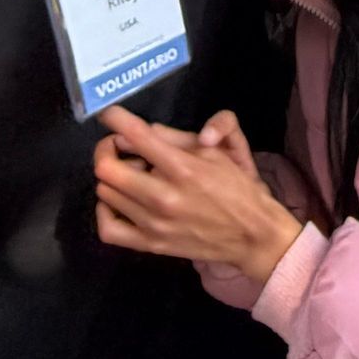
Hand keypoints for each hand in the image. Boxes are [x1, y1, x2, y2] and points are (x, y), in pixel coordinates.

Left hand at [93, 105, 300, 286]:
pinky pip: (108, 229)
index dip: (114, 118)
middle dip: (107, 150)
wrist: (253, 235)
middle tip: (120, 147)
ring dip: (113, 178)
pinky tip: (118, 202)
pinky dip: (105, 211)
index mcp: (183, 168)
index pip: (136, 136)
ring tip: (132, 176)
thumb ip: (173, 138)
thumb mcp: (214, 153)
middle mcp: (164, 197)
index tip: (109, 114)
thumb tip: (134, 133)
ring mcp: (154, 224)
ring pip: (105, 193)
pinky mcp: (151, 245)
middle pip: (106, 169)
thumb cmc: (235, 188)